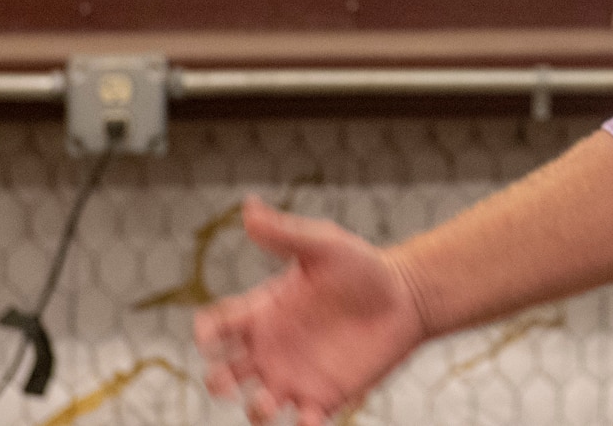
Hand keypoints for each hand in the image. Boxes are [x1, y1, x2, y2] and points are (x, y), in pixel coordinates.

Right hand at [194, 196, 426, 424]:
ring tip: (269, 401)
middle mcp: (271, 349)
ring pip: (257, 406)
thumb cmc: (361, 267)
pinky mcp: (324, 397)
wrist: (405, 296)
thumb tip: (248, 207)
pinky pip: (303, 422)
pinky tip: (311, 418)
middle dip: (218, 381)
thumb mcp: (323, 245)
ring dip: (255, 410)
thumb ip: (285, 233)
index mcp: (263, 311)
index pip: (219, 327)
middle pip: (225, 374)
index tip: (210, 337)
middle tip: (228, 380)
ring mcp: (294, 376)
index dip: (207, 334)